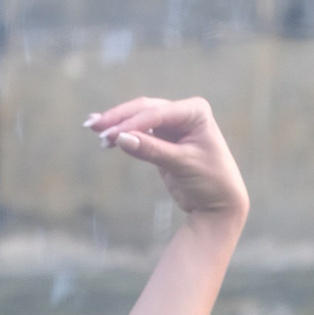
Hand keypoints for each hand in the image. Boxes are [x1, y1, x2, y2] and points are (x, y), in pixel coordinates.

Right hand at [84, 95, 249, 219]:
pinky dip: (124, 136)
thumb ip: (152, 150)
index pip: (158, 113)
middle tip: (93, 125)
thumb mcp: (182, 165)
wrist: (220, 204)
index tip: (111, 134)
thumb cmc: (211, 181)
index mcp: (195, 111)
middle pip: (144, 110)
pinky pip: (139, 134)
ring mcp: (172, 125)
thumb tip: (121, 138)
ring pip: (139, 120)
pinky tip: (107, 138)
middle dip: (119, 118)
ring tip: (94, 129)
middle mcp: (184, 113)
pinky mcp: (163, 140)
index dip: (133, 123)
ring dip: (117, 125)